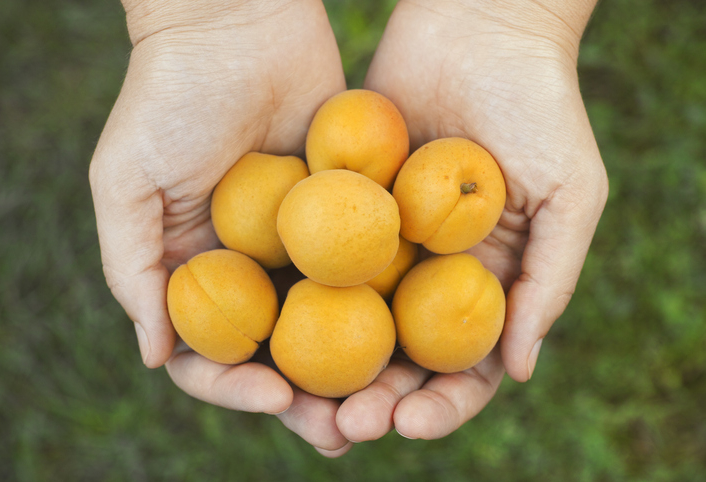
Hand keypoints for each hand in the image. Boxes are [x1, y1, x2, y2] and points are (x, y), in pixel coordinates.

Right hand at [89, 0, 351, 452]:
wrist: (239, 26)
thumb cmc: (170, 99)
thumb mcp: (128, 182)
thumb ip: (134, 269)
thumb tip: (156, 356)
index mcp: (198, 272)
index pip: (212, 354)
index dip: (237, 389)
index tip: (277, 400)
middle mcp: (251, 269)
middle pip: (279, 354)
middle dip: (308, 400)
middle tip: (344, 433)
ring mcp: (302, 246)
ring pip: (332, 325)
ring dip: (357, 372)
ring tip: (388, 406)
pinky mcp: (348, 217)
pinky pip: (369, 270)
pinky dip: (388, 306)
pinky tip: (415, 336)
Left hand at [333, 0, 607, 441]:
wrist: (478, 28)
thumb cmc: (540, 107)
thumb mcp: (568, 194)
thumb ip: (549, 281)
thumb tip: (515, 371)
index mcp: (485, 282)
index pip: (463, 366)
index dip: (441, 404)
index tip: (411, 422)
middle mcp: (429, 272)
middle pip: (398, 357)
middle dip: (375, 399)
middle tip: (345, 425)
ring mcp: (383, 242)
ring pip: (350, 321)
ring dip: (326, 366)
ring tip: (300, 398)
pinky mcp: (343, 207)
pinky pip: (318, 257)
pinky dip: (298, 293)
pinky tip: (272, 326)